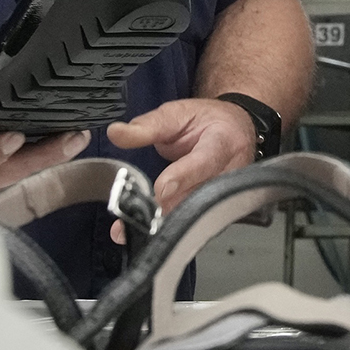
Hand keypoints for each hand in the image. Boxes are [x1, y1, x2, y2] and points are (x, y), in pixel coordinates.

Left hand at [108, 97, 258, 216]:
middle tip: (133, 217)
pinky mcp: (220, 210)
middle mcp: (232, 172)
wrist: (234, 130)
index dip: (184, 176)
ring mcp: (229, 195)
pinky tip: (145, 235)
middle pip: (200, 196)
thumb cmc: (207, 121)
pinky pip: (195, 221)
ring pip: (197, 214)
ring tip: (128, 230)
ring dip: (163, 224)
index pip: (206, 160)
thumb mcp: (177, 114)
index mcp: (224, 141)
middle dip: (166, 209)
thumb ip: (147, 126)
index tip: (161, 189)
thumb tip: (115, 133)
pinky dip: (168, 228)